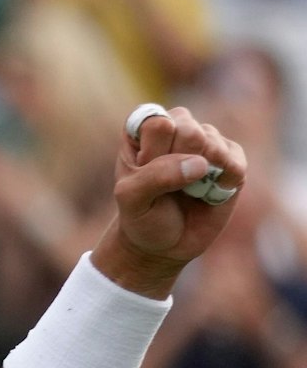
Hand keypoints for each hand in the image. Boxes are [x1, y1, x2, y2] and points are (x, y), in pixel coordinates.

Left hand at [93, 107, 246, 296]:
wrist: (164, 245)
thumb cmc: (142, 216)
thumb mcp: (132, 200)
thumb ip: (156, 176)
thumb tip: (201, 164)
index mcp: (143, 132)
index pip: (156, 122)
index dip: (153, 152)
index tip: (144, 173)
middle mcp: (177, 128)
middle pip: (187, 128)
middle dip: (177, 162)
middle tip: (168, 186)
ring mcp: (206, 141)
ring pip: (211, 141)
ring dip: (199, 174)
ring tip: (186, 191)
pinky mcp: (231, 158)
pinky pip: (235, 159)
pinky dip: (224, 180)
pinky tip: (210, 193)